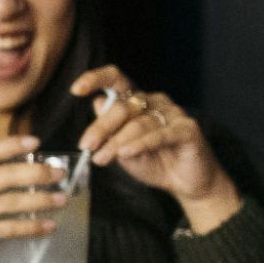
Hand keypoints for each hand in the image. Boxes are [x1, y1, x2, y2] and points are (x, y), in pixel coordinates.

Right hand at [0, 135, 71, 262]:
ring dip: (38, 200)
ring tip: (61, 199)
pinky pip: (7, 228)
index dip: (10, 146)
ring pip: (8, 202)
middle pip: (1, 176)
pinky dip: (31, 227)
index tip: (35, 142)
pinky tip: (48, 225)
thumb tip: (35, 166)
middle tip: (58, 174)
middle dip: (35, 173)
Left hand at [74, 69, 239, 230]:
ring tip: (102, 159)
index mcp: (137, 101)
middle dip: (101, 128)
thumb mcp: (122, 151)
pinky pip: (160, 134)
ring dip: (117, 142)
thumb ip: (110, 131)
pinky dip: (141, 144)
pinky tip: (126, 153)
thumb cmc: (153, 163)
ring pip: (139, 123)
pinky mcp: (187, 129)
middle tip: (86, 147)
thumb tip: (96, 103)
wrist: (184, 183)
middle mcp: (155, 102)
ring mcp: (173, 113)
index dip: (96, 79)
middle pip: (122, 107)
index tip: (76, 90)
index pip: (117, 80)